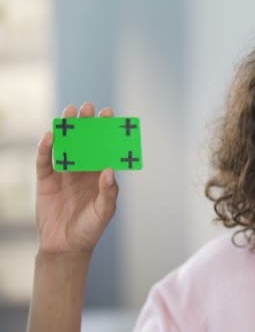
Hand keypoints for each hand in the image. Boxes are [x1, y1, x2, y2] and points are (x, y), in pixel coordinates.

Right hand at [35, 102, 118, 253]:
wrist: (66, 246)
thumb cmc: (90, 229)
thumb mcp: (105, 212)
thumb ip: (109, 192)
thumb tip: (110, 170)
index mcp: (100, 175)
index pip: (104, 148)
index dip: (106, 131)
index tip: (110, 113)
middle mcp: (82, 170)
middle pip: (84, 142)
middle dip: (87, 124)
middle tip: (88, 107)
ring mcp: (63, 174)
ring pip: (65, 146)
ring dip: (67, 130)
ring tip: (69, 112)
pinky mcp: (45, 180)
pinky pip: (45, 161)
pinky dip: (46, 148)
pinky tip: (50, 135)